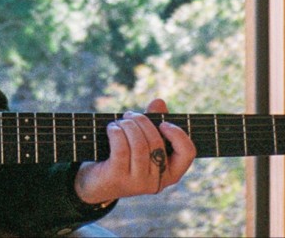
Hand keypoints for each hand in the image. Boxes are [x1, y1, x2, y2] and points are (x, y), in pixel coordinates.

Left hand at [74, 98, 196, 204]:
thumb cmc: (122, 156)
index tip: (162, 123)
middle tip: (129, 115)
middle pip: (156, 142)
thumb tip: (159, 102)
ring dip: (127, 125)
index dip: (177, 134)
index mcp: (170, 172)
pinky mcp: (119, 178)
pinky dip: (116, 131)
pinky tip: (111, 128)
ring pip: (139, 144)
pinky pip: (121, 148)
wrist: (96, 181)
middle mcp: (158, 181)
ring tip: (119, 122)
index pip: (187, 152)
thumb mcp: (140, 139)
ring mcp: (139, 182)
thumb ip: (153, 122)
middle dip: (141, 121)